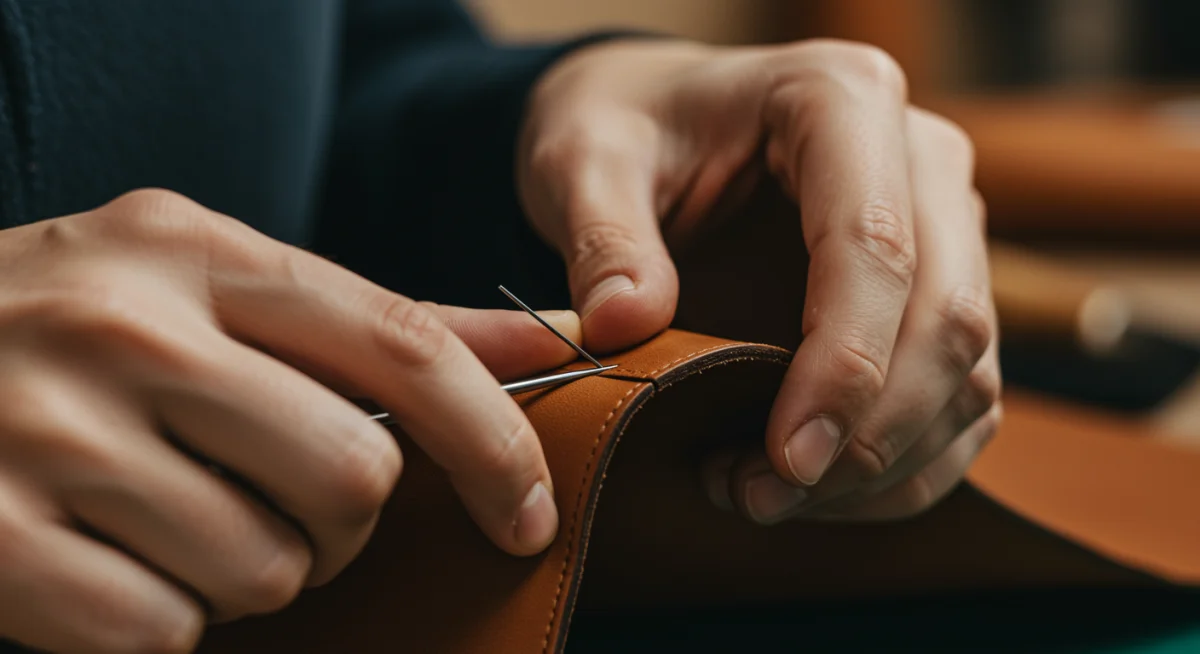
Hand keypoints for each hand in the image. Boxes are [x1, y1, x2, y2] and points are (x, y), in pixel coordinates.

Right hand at [0, 190, 575, 651]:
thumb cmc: (82, 331)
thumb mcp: (214, 287)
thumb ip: (377, 323)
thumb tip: (550, 341)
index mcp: (196, 252)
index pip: (403, 344)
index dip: (493, 439)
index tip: (525, 510)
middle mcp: (126, 327)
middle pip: (352, 474)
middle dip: (346, 523)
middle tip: (284, 506)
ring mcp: (48, 432)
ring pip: (268, 567)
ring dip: (252, 573)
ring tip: (180, 523)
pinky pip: (165, 632)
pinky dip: (164, 622)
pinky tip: (114, 565)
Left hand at [518, 39, 1001, 523]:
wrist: (656, 128)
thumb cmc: (628, 132)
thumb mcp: (584, 160)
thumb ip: (601, 236)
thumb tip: (620, 326)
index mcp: (841, 100)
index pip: (876, 245)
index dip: (843, 365)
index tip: (786, 457)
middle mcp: (919, 159)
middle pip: (946, 318)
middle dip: (867, 434)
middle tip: (762, 495)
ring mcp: (942, 228)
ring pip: (967, 372)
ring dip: (881, 463)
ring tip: (763, 496)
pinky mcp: (935, 292)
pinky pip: (957, 399)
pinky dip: (898, 466)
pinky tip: (812, 492)